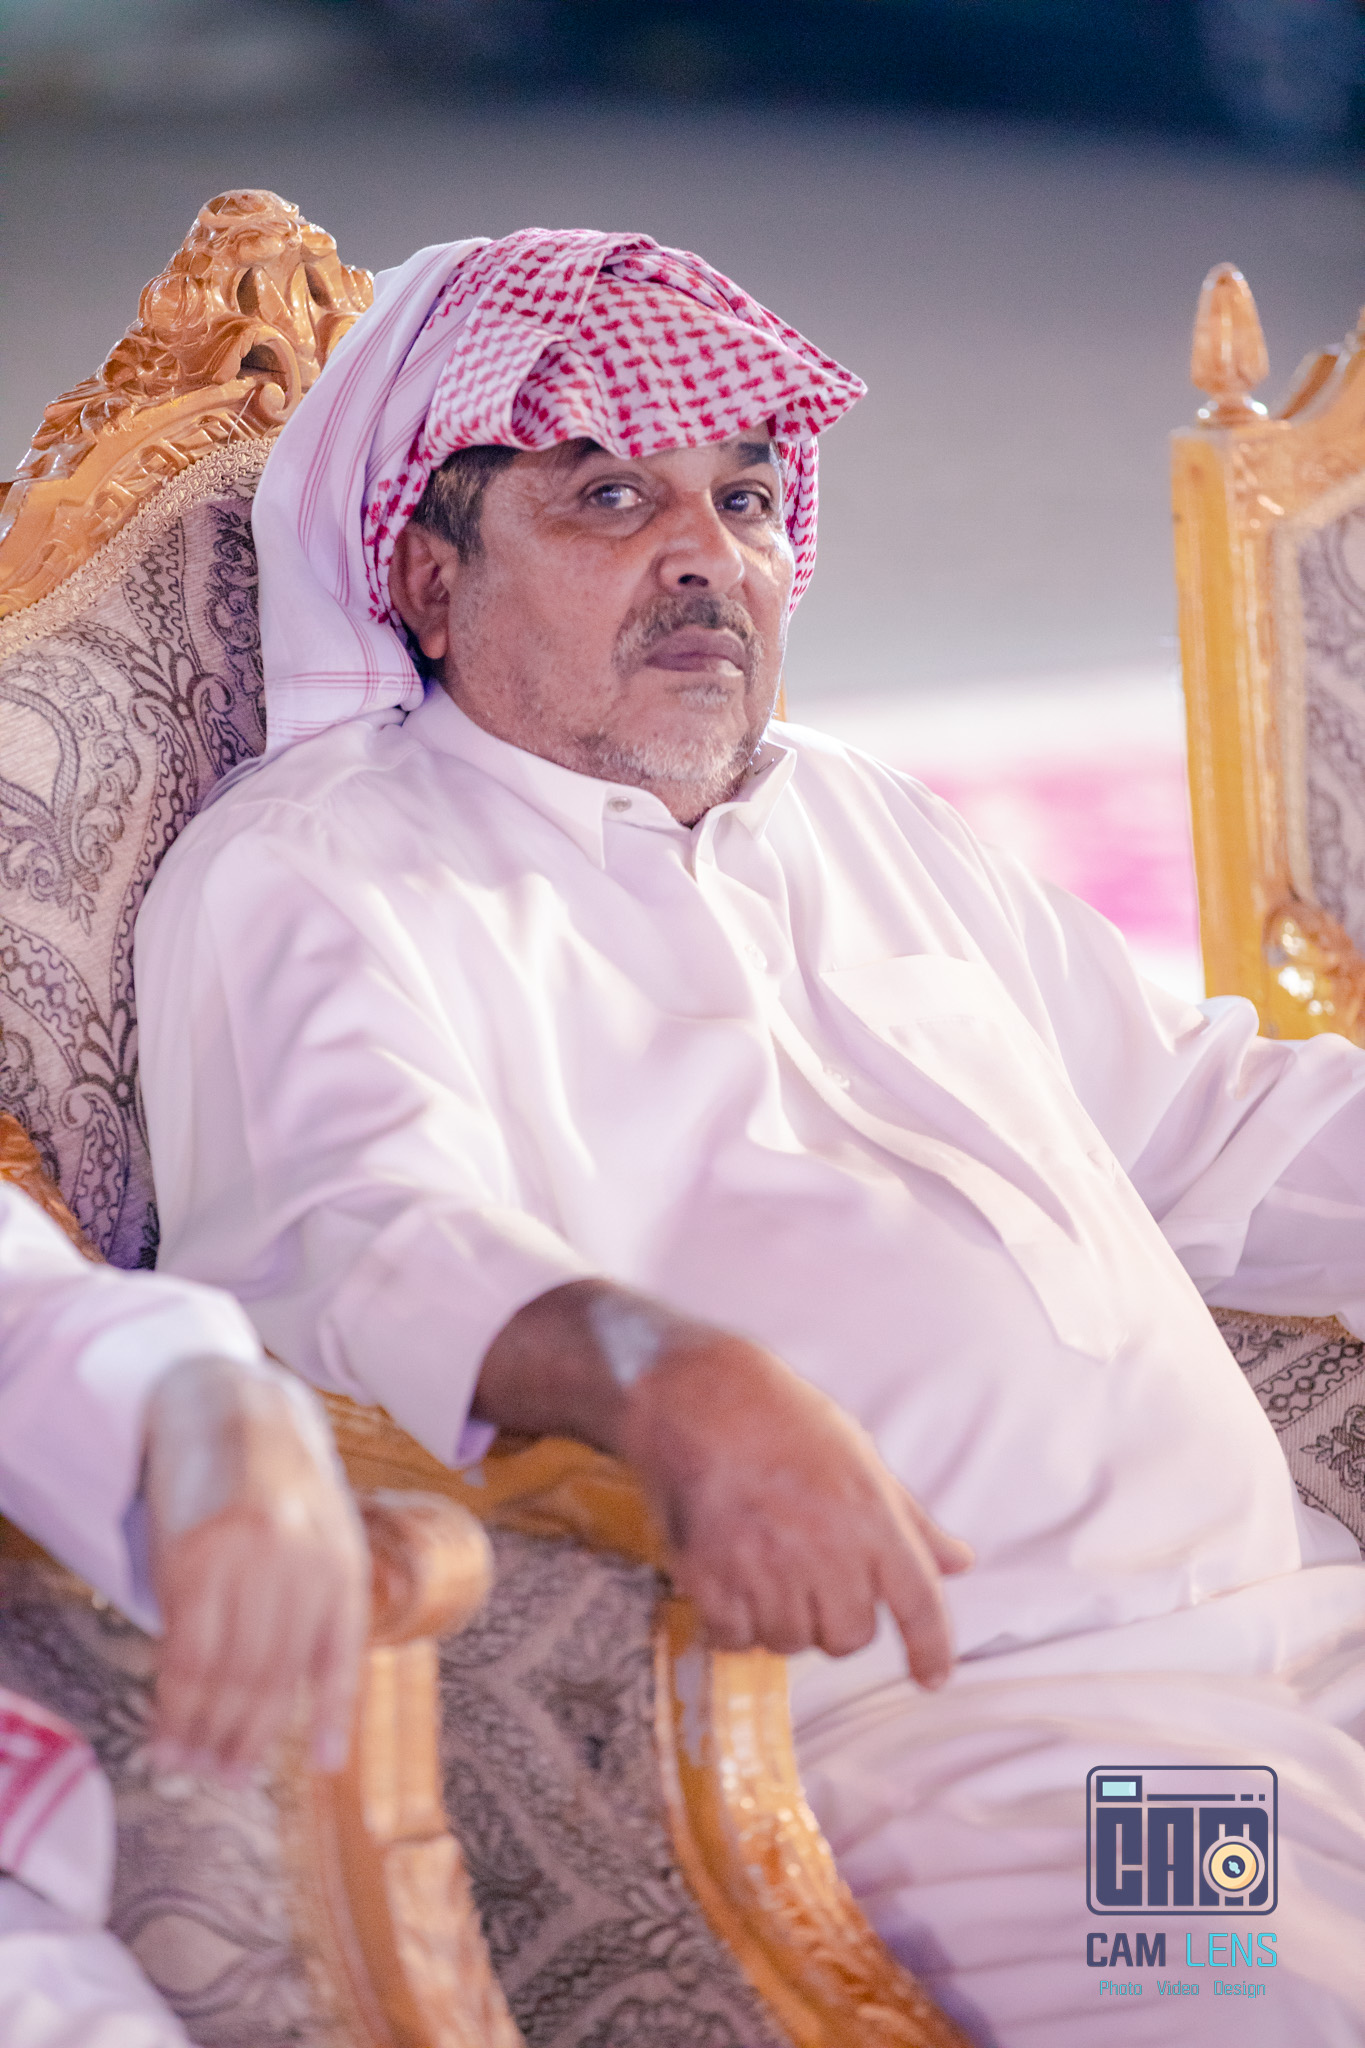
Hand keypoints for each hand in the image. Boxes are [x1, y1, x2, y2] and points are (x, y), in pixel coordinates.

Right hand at [144, 1357, 368, 1782]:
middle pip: (274, 1676)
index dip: (335, 1717)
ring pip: (228, 1673)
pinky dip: (175, 1701)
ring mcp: (246, 1560)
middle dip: (249, 1737)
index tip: (327, 1765)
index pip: (341, 1657)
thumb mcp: (321, 1531)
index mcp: (341, 1562)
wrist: (226, 1405)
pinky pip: (185, 1650)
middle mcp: (300, 1565)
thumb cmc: (274, 1480)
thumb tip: (300, 1692)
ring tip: (190, 1766)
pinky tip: (167, 1729)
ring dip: (207, 1731)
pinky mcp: (192, 1555)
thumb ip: (315, 1602)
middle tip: (226, 1778)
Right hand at [475, 1281, 971, 1684]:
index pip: (919, 1602)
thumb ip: (909, 1520)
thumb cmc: (779, 1417)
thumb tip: (959, 1562)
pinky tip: (727, 1584)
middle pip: (850, 1637)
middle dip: (834, 1620)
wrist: (694, 1394)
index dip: (931, 1648)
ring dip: (780, 1620)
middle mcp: (825, 1550)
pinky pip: (736, 1639)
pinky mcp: (711, 1579)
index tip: (931, 1677)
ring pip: (791, 1642)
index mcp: (871, 1516)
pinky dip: (733, 1623)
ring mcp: (766, 1568)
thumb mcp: (859, 1456)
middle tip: (809, 1579)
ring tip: (762, 1568)